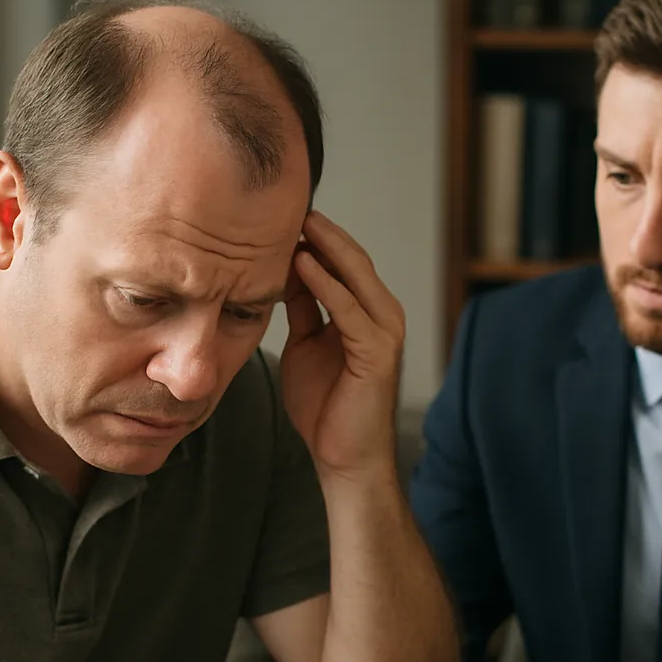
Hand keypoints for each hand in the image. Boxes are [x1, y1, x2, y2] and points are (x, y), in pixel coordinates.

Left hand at [281, 210, 404, 480]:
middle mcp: (381, 315)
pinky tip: (301, 263)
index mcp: (365, 313)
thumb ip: (303, 310)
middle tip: (286, 204)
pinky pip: (348, 308)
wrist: (344, 457)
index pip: (341, 262)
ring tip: (295, 221)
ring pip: (354, 275)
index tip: (277, 215)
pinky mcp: (377, 351)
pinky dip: (326, 283)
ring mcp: (384, 331)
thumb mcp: (306, 346)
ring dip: (324, 247)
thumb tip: (283, 272)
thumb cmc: (325, 407)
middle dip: (320, 231)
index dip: (313, 238)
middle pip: (351, 259)